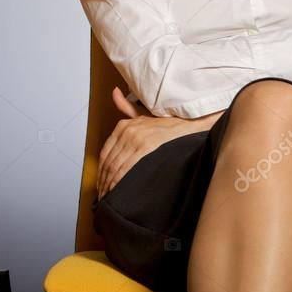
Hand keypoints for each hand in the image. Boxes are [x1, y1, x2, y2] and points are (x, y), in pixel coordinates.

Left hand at [97, 87, 220, 199]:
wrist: (191, 124)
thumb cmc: (168, 123)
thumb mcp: (144, 113)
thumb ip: (126, 107)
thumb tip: (114, 92)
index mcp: (124, 125)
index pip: (105, 153)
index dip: (101, 172)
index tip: (101, 184)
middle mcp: (127, 130)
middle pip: (108, 162)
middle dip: (103, 182)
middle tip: (103, 197)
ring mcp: (135, 138)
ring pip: (115, 167)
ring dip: (109, 185)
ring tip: (109, 199)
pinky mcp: (145, 147)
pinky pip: (126, 169)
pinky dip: (119, 183)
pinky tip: (118, 193)